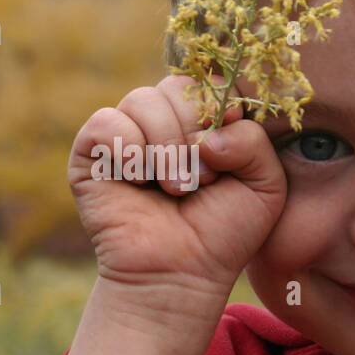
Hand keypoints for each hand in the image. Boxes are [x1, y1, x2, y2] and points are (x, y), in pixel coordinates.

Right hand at [68, 74, 286, 300]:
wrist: (181, 273)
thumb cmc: (223, 233)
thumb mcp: (265, 186)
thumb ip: (254, 141)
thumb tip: (207, 134)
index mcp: (201, 120)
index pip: (208, 81)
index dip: (218, 108)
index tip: (223, 150)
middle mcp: (162, 120)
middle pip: (177, 85)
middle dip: (193, 133)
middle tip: (199, 181)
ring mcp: (126, 133)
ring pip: (142, 99)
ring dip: (164, 148)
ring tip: (173, 189)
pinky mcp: (90, 152)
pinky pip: (106, 122)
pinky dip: (128, 151)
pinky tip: (137, 182)